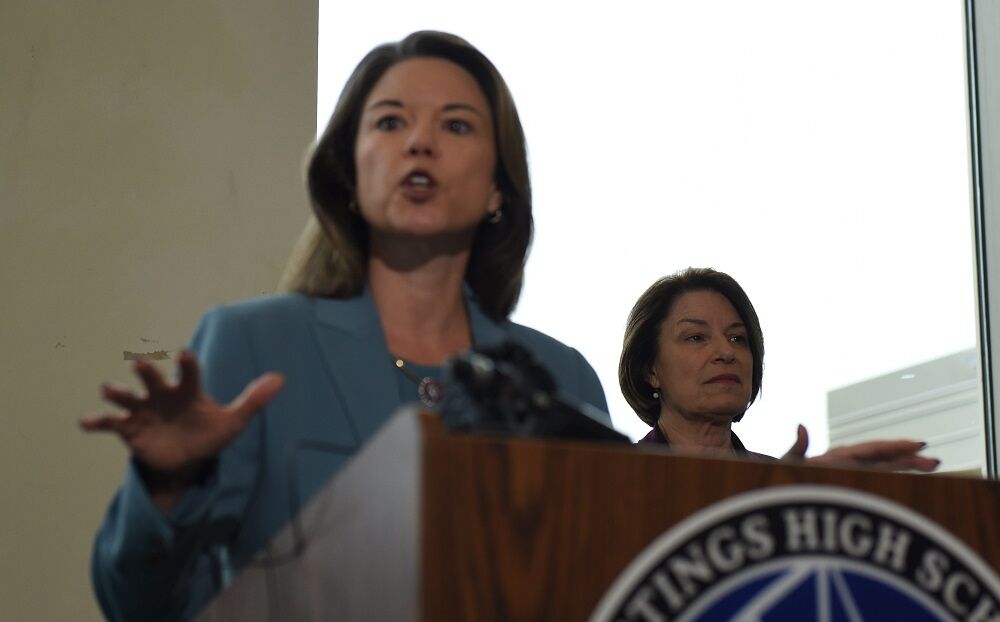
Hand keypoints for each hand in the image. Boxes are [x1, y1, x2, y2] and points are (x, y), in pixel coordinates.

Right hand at [81, 351, 283, 474]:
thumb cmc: (210, 434)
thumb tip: (281, 378)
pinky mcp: (129, 429)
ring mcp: (144, 410)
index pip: (189, 372)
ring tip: (108, 390)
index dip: (186, 363)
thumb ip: (254, 400)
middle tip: (140, 365)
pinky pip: (110, 423)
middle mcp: (163, 395)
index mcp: (188, 390)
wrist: (188, 461)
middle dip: (146, 371)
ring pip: (127, 396)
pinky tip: (86, 422)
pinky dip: (96, 421)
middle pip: (153, 378)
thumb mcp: (233, 421)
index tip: (182, 354)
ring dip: (117, 392)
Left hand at [782, 424, 939, 471]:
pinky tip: (914, 476)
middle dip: (910, 459)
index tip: (918, 445)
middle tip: (935, 461)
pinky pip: (879, 479)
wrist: (778, 487)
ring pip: (886, 469)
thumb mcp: (788, 461)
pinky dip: (897, 476)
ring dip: (909, 467)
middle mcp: (849, 464)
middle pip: (885, 459)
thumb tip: (801, 426)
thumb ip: (797, 448)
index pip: (873, 450)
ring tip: (933, 466)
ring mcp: (853, 474)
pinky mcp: (853, 485)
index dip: (895, 448)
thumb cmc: (783, 475)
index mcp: (837, 457)